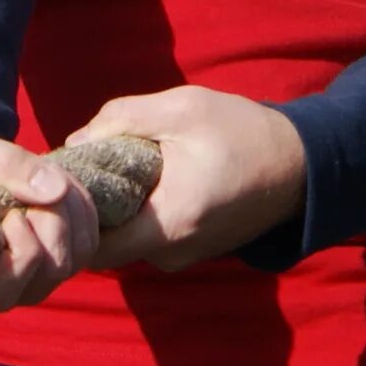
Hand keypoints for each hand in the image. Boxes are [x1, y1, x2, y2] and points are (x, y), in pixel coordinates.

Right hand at [0, 117, 99, 316]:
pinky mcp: (53, 263)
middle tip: (29, 183)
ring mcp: (28, 282)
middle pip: (50, 272)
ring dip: (69, 210)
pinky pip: (87, 245)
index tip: (9, 211)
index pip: (0, 291)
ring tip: (41, 177)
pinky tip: (56, 183)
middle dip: (52, 219)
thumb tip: (57, 191)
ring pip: (74, 260)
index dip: (20, 246)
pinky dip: (81, 207)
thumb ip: (5, 166)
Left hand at [70, 84, 306, 271]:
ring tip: (119, 166)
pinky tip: (144, 178)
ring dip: (116, 207)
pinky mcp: (189, 251)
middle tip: (89, 165)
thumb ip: (122, 118)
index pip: (92, 245)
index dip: (71, 214)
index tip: (68, 178)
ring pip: (125, 239)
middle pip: (104, 243)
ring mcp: (181, 257)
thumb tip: (75, 142)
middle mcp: (171, 253)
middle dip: (90, 208)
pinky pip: (147, 236)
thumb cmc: (243, 132)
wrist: (298, 166)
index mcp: (168, 223)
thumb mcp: (183, 107)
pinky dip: (138, 211)